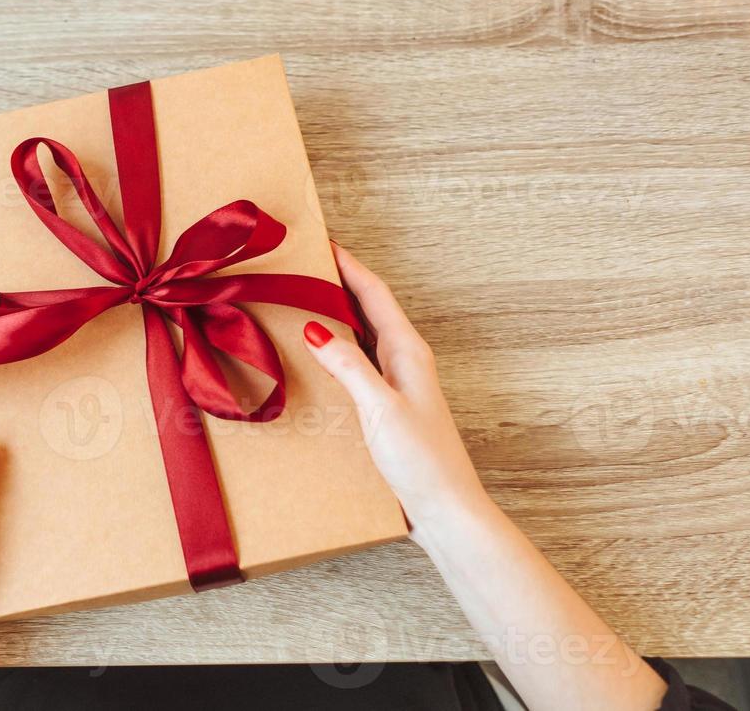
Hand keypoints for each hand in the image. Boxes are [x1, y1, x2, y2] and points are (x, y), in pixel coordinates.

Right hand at [302, 243, 489, 548]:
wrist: (444, 507)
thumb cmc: (421, 459)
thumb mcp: (380, 408)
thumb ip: (348, 366)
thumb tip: (315, 328)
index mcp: (407, 351)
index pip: (374, 294)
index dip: (348, 265)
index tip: (322, 242)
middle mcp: (404, 360)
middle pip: (368, 308)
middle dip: (339, 283)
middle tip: (305, 265)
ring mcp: (397, 382)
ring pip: (363, 334)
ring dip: (337, 314)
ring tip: (304, 300)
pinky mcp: (388, 405)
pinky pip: (359, 362)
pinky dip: (337, 348)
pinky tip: (317, 356)